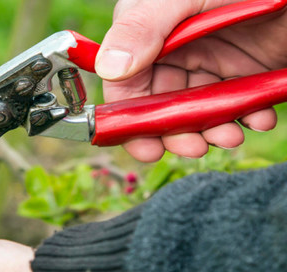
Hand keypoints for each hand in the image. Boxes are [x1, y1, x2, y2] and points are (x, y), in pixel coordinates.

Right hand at [96, 0, 286, 161]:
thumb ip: (142, 27)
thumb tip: (110, 69)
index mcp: (144, 31)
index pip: (125, 85)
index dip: (132, 120)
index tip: (148, 147)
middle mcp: (170, 49)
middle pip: (159, 106)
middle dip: (176, 133)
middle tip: (196, 147)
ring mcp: (205, 59)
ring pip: (196, 110)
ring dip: (212, 130)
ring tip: (231, 136)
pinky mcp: (238, 67)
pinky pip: (234, 102)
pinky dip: (246, 116)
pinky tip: (258, 117)